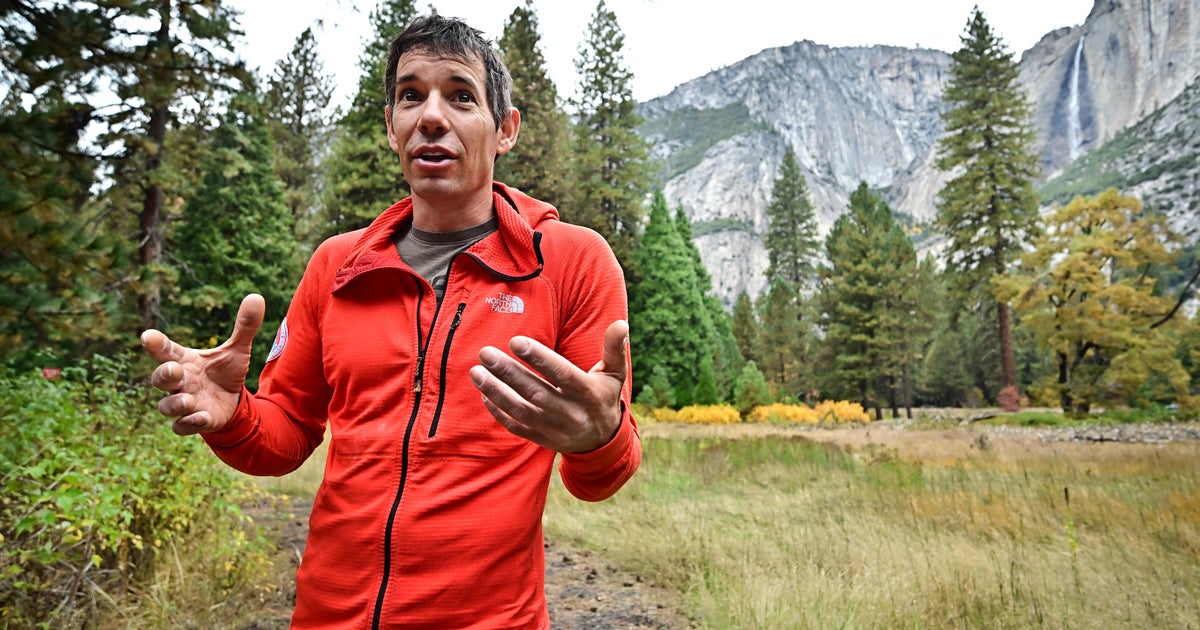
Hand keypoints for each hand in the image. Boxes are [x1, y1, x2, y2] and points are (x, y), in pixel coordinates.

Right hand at [140, 294, 264, 435]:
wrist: (231, 401)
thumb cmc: (225, 372)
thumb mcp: (237, 350)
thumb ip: (245, 326)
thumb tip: (256, 297)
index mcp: (185, 361)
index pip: (165, 350)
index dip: (156, 344)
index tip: (147, 335)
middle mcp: (180, 382)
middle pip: (160, 378)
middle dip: (163, 375)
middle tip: (174, 370)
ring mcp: (184, 403)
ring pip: (166, 406)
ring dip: (175, 403)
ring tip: (189, 400)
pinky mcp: (193, 422)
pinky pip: (181, 427)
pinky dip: (189, 424)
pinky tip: (203, 418)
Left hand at [470, 320, 627, 452]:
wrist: (602, 440)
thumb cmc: (603, 396)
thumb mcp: (614, 374)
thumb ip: (614, 349)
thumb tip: (620, 324)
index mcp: (588, 393)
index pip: (561, 374)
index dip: (539, 358)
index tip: (516, 341)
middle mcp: (571, 413)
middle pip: (535, 392)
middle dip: (508, 372)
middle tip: (485, 353)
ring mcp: (554, 429)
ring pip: (521, 410)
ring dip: (496, 391)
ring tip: (476, 372)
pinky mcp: (541, 440)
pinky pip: (516, 426)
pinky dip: (498, 410)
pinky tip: (484, 392)